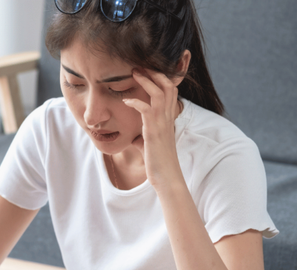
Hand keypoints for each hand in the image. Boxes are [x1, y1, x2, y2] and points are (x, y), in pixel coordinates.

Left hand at [122, 69, 183, 189]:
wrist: (166, 177)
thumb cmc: (158, 162)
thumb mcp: (150, 145)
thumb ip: (143, 137)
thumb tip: (133, 138)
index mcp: (168, 117)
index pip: (170, 89)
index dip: (161, 77)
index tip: (147, 69)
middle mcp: (167, 117)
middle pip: (167, 85)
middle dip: (154, 72)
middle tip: (139, 64)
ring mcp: (162, 123)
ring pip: (159, 92)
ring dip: (146, 81)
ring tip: (134, 73)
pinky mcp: (154, 131)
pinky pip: (146, 110)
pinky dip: (136, 102)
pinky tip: (126, 101)